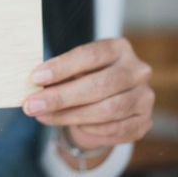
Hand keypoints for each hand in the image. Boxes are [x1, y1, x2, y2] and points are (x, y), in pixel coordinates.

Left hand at [24, 38, 154, 149]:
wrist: (109, 100)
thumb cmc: (84, 77)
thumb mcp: (74, 68)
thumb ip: (59, 75)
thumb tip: (34, 86)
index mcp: (118, 48)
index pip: (90, 55)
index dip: (61, 67)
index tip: (35, 78)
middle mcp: (138, 70)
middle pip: (99, 85)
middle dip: (60, 97)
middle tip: (32, 105)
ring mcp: (144, 97)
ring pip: (107, 110)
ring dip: (69, 116)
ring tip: (43, 117)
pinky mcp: (145, 121)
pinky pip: (115, 129)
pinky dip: (90, 129)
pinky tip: (70, 126)